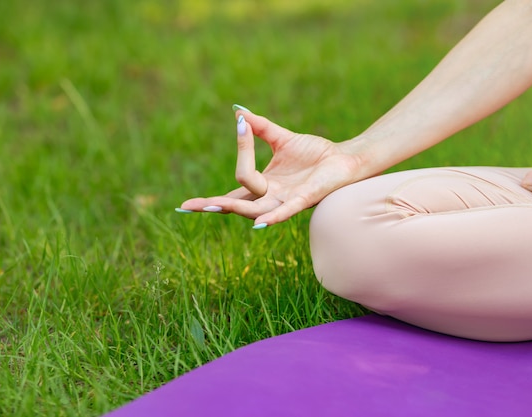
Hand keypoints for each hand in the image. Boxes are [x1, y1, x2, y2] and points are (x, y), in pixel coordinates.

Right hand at [179, 107, 362, 226]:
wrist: (344, 158)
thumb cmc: (316, 153)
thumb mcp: (282, 137)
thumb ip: (259, 127)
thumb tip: (238, 112)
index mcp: (264, 184)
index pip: (233, 191)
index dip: (211, 195)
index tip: (230, 139)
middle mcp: (271, 196)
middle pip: (237, 204)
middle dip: (212, 205)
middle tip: (187, 207)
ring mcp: (286, 200)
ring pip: (255, 209)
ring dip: (235, 208)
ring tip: (214, 206)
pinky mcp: (304, 199)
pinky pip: (285, 211)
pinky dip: (272, 217)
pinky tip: (259, 224)